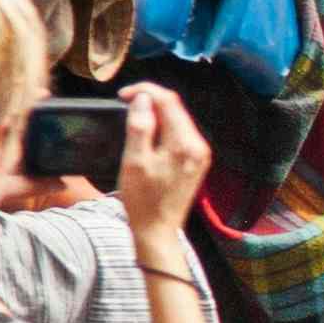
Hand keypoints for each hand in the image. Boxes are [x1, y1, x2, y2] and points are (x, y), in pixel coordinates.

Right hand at [111, 81, 211, 245]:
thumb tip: (143, 99)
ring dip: (157, 114)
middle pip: (175, 108)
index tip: (123, 95)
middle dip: (151, 101)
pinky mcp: (196, 162)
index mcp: (184, 143)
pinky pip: (181, 135)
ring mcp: (200, 155)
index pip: (168, 100)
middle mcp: (198, 146)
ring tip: (134, 119)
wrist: (158, 231)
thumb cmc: (143, 200)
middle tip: (126, 104)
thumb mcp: (134, 161)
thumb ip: (140, 126)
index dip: (145, 91)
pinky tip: (149, 135)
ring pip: (178, 120)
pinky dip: (164, 129)